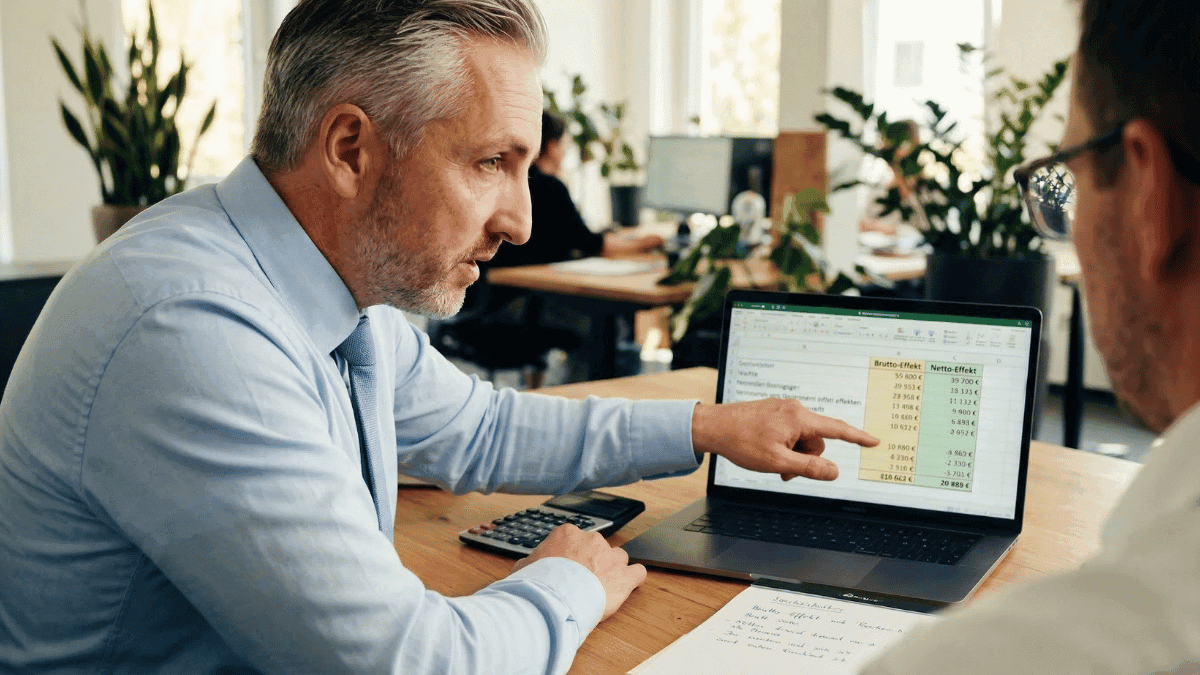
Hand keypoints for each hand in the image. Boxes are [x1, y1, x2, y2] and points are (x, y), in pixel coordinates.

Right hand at [513, 524, 646, 620]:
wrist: (557, 596)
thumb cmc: (540, 581)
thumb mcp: (525, 566)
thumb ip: (530, 562)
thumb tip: (526, 565)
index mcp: (569, 534)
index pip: (574, 539)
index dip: (571, 556)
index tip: (567, 568)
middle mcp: (593, 541)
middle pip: (598, 547)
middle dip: (593, 562)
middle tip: (582, 580)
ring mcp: (611, 557)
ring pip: (619, 557)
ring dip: (613, 569)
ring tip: (604, 585)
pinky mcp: (625, 576)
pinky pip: (638, 572)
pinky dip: (634, 578)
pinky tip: (628, 585)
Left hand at [691, 398, 878, 480]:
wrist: (712, 426)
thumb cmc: (742, 442)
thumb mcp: (778, 462)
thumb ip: (809, 468)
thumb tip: (834, 472)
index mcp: (799, 418)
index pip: (837, 429)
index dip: (858, 438)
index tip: (875, 441)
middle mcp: (794, 409)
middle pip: (816, 441)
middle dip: (805, 459)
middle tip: (784, 472)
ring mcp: (783, 409)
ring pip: (801, 439)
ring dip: (792, 454)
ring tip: (771, 462)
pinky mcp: (773, 412)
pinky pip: (789, 432)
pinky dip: (784, 446)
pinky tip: (765, 450)